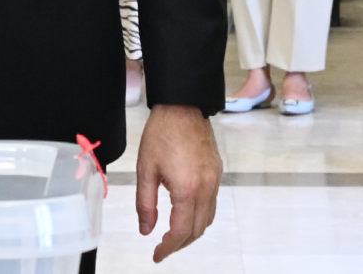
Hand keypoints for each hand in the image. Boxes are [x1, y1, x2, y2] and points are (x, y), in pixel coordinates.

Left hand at [134, 104, 221, 261]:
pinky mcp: (217, 173)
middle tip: (163, 248)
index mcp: (186, 189)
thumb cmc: (162, 133)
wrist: (183, 107)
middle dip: (180, 243)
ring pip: (208, 219)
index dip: (168, 248)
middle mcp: (205, 188)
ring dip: (192, 232)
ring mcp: (214, 181)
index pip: (181, 231)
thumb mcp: (145, 170)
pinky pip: (212, 204)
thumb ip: (145, 204)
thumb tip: (146, 230)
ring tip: (173, 235)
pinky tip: (186, 214)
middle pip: (197, 230)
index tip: (157, 255)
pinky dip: (201, 216)